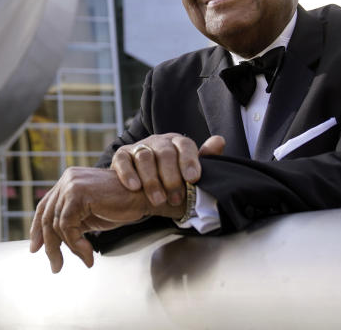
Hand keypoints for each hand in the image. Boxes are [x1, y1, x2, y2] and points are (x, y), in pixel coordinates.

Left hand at [28, 167, 181, 272]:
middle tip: (56, 266)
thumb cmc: (121, 206)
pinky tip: (88, 254)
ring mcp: (71, 185)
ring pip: (57, 225)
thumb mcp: (90, 215)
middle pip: (47, 217)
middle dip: (50, 245)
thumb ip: (72, 222)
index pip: (45, 206)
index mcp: (68, 181)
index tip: (35, 248)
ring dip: (70, 248)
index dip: (37, 228)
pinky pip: (67, 226)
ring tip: (85, 258)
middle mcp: (67, 179)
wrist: (144, 197)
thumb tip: (52, 242)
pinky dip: (76, 245)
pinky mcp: (78, 194)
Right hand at [111, 133, 225, 206]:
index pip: (185, 145)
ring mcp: (138, 147)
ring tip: (158, 199)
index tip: (193, 179)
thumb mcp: (187, 176)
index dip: (190, 161)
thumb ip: (203, 161)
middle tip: (176, 197)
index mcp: (177, 144)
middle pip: (165, 152)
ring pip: (144, 156)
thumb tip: (219, 141)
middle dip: (171, 177)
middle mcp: (158, 142)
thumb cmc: (167, 183)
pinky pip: (123, 161)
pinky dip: (128, 174)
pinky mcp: (121, 156)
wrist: (136, 194)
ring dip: (152, 180)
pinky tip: (135, 187)